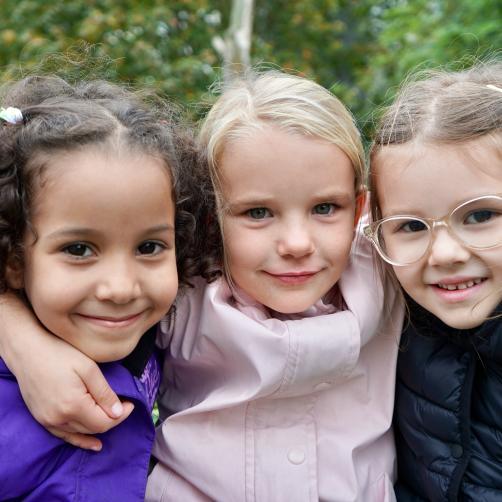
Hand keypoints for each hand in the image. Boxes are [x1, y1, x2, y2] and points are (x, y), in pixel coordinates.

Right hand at [0, 293, 132, 449]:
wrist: (28, 350)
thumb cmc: (59, 354)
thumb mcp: (89, 369)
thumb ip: (104, 393)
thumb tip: (119, 412)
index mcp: (73, 406)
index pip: (104, 422)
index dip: (121, 416)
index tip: (131, 404)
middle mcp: (59, 419)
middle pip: (93, 429)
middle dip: (112, 419)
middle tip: (124, 405)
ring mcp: (48, 421)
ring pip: (81, 433)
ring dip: (98, 427)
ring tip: (113, 417)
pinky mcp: (41, 418)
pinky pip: (64, 436)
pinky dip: (80, 440)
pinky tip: (93, 444)